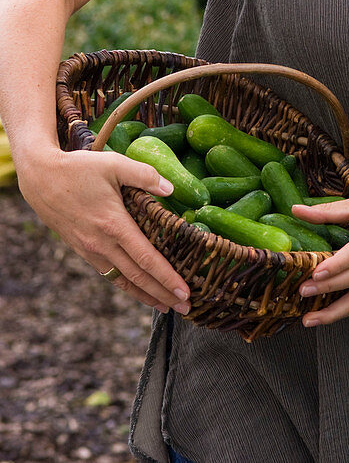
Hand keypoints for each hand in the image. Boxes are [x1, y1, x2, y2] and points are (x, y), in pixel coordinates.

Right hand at [17, 145, 190, 313]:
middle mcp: (102, 244)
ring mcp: (90, 250)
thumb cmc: (79, 169)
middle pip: (138, 276)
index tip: (185, 291)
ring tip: (166, 307)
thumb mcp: (114, 164)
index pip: (146, 258)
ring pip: (122, 280)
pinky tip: (138, 289)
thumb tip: (171, 188)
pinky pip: (109, 273)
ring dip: (146, 295)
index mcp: (114, 224)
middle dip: (163, 293)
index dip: (167, 277)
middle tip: (186, 307)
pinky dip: (126, 285)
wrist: (40, 179)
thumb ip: (144, 175)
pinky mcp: (82, 250)